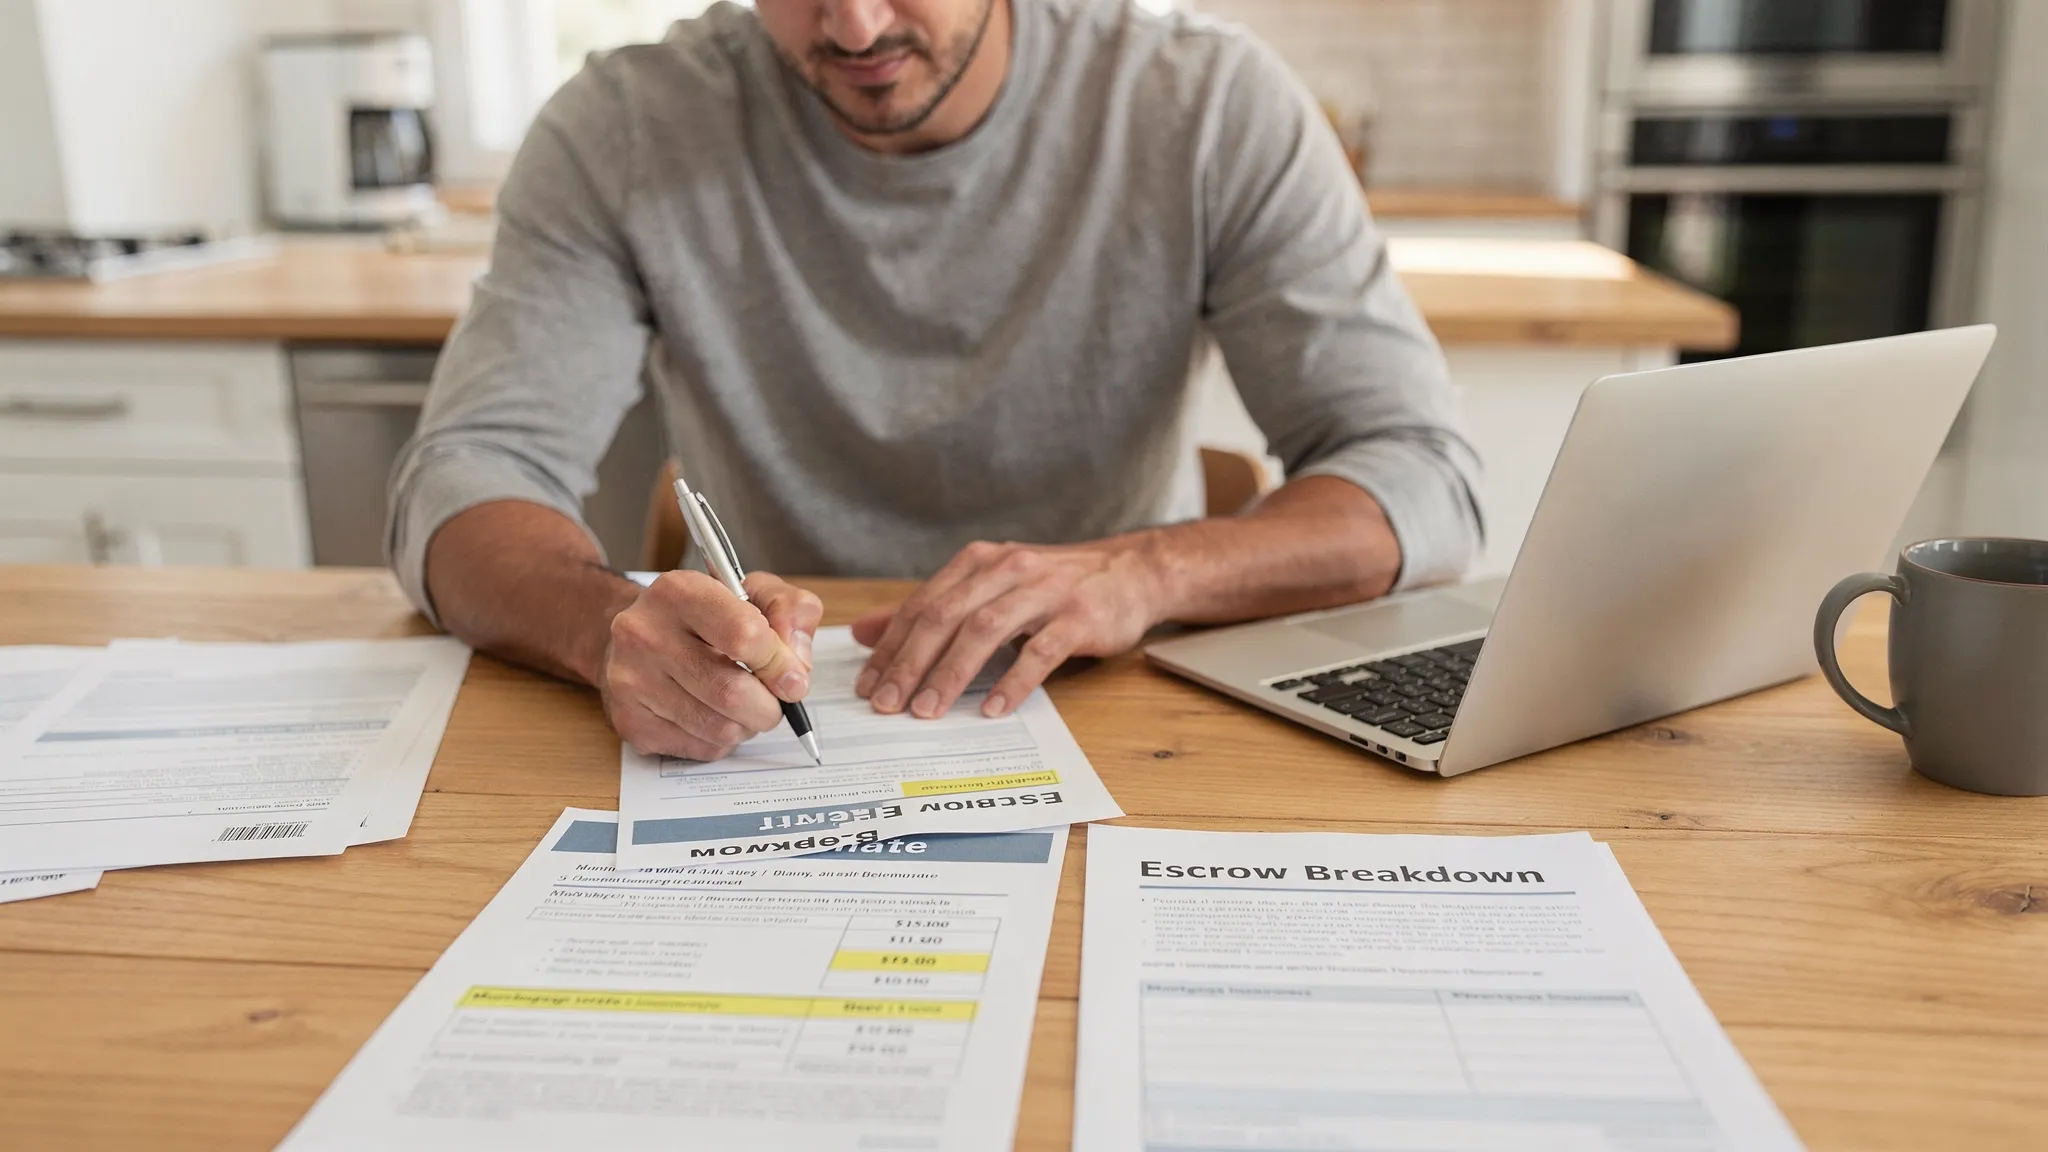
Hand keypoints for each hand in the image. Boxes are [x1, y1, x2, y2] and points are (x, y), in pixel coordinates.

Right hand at [600, 570, 822, 760]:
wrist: (641, 636)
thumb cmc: (706, 615)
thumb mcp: (755, 592)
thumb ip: (791, 611)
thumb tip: (796, 667)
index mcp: (679, 592)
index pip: (745, 635)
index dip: (780, 663)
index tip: (792, 677)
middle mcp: (645, 633)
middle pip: (732, 692)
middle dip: (769, 706)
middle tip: (773, 700)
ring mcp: (632, 680)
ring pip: (719, 728)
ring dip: (747, 725)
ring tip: (743, 705)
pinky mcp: (631, 721)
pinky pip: (701, 748)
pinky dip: (722, 740)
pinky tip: (713, 715)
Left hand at [852, 539, 1165, 719]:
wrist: (1133, 571)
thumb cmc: (1054, 585)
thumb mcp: (989, 588)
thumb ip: (930, 610)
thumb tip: (865, 633)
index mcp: (980, 562)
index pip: (923, 604)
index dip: (891, 646)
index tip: (868, 685)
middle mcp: (1008, 569)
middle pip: (946, 616)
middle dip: (911, 662)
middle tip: (888, 703)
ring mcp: (1045, 592)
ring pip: (986, 631)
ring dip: (951, 673)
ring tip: (928, 710)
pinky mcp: (1080, 617)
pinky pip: (1040, 652)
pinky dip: (1012, 681)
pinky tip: (992, 709)